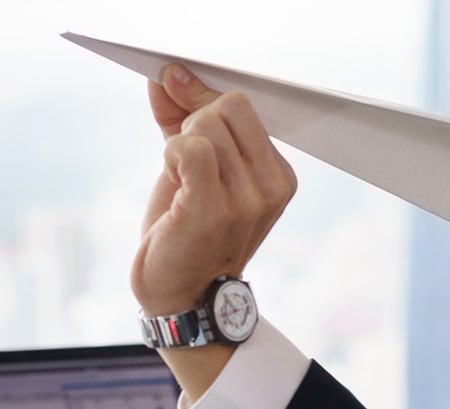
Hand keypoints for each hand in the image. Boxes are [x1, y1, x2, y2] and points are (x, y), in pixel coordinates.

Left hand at [132, 63, 296, 317]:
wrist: (181, 295)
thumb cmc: (186, 231)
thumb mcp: (191, 165)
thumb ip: (184, 114)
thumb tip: (169, 72)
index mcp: (279, 175)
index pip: (242, 103)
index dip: (201, 105)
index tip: (184, 127)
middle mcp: (272, 187)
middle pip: (226, 106)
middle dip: (193, 125)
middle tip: (187, 170)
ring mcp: (248, 200)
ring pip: (204, 124)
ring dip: (177, 148)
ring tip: (182, 186)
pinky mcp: (215, 209)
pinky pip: (189, 147)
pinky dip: (170, 157)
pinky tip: (174, 185)